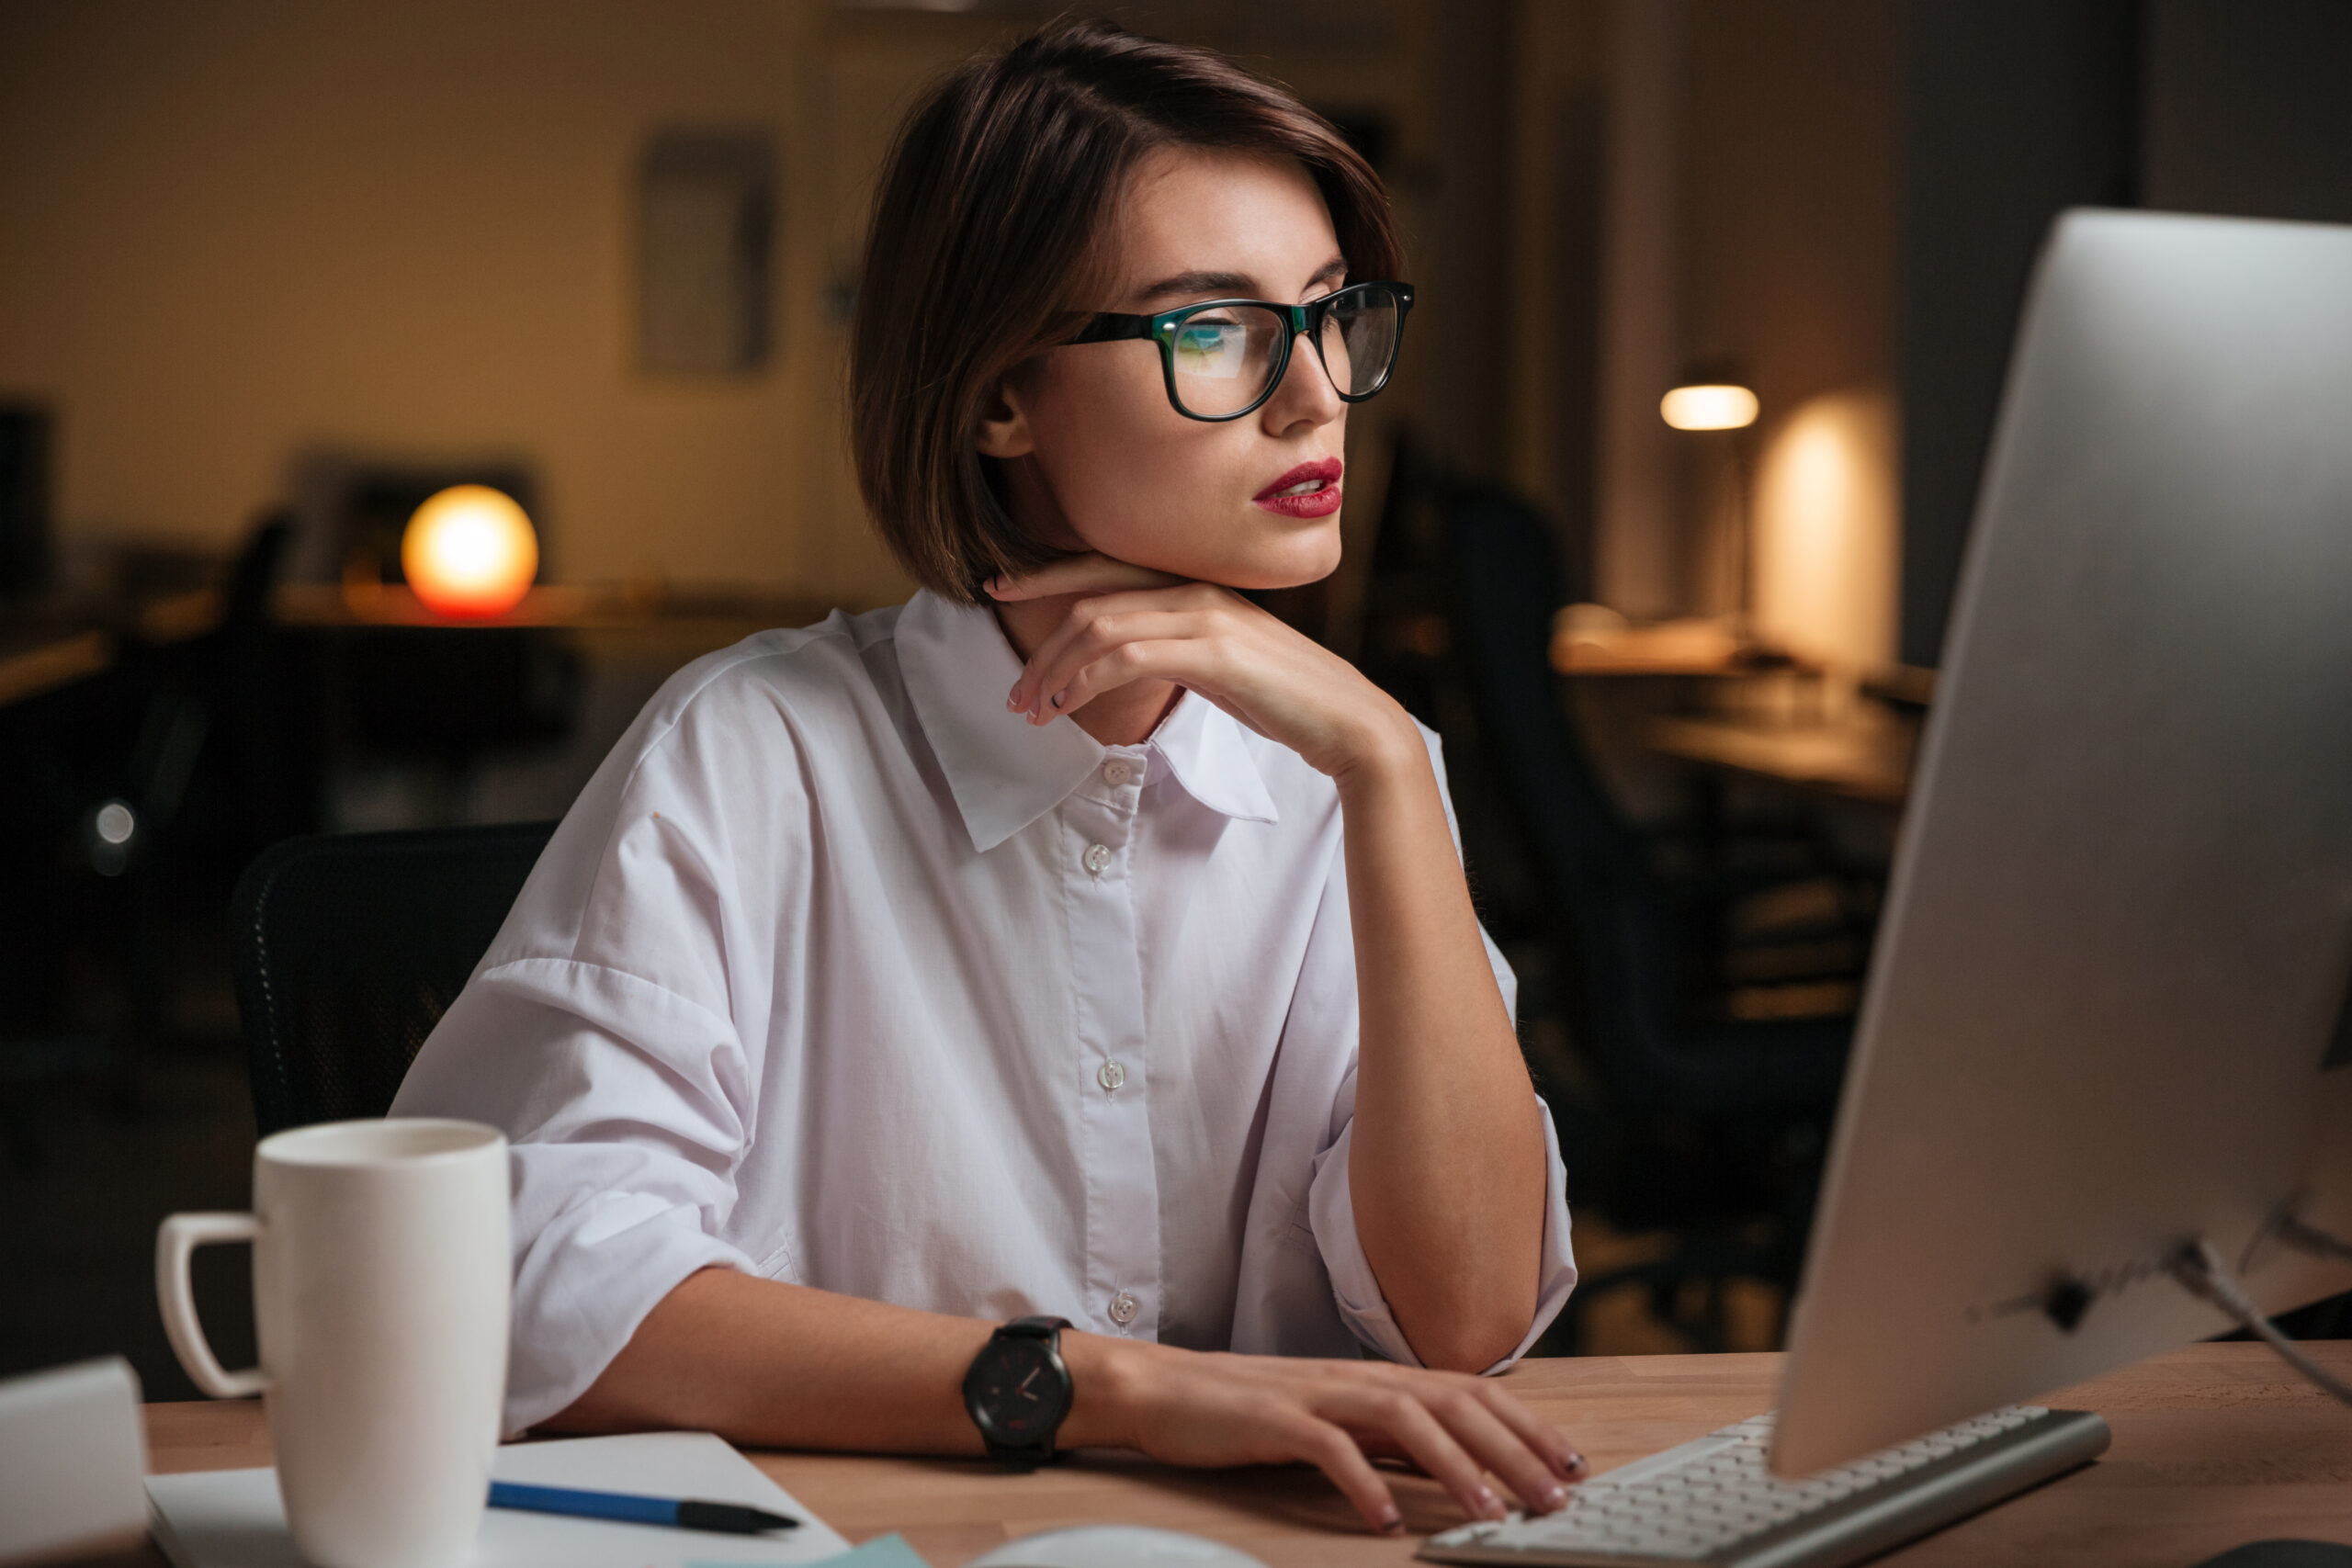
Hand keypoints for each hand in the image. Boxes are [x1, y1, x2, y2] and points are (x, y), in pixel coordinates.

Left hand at [988, 554, 1415, 779]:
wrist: (1347, 720)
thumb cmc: (1284, 698)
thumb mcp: (1220, 663)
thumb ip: (1177, 648)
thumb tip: (1132, 660)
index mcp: (1195, 585)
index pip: (1105, 565)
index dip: (1044, 574)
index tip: (997, 587)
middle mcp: (1195, 589)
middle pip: (1090, 595)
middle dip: (1038, 637)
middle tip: (1011, 688)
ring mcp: (1206, 616)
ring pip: (1100, 625)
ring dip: (1054, 669)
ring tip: (1031, 709)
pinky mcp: (1215, 652)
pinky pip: (1128, 655)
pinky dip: (1086, 680)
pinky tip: (1068, 708)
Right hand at [1063, 1334, 1586, 1534]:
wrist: (1166, 1390)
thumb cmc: (1251, 1412)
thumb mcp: (1338, 1421)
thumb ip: (1392, 1439)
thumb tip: (1457, 1466)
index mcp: (1379, 1378)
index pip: (1472, 1393)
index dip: (1527, 1427)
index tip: (1572, 1466)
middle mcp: (1359, 1378)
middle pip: (1455, 1404)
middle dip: (1514, 1451)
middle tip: (1556, 1497)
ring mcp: (1318, 1394)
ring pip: (1406, 1419)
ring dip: (1457, 1468)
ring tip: (1491, 1513)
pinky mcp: (1274, 1418)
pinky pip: (1327, 1448)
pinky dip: (1362, 1482)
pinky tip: (1385, 1519)